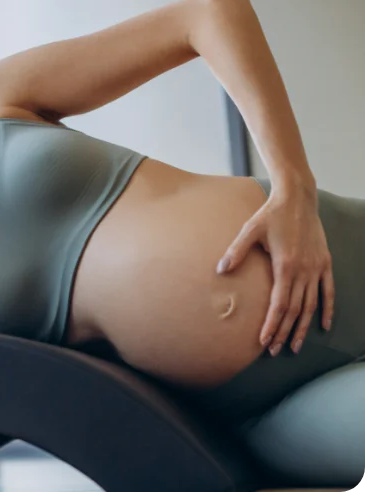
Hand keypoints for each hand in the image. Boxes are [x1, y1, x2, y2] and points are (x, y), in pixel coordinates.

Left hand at [217, 187, 333, 355]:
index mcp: (285, 265)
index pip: (279, 304)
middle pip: (294, 310)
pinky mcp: (325, 263)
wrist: (298, 198)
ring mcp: (317, 268)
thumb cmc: (270, 214)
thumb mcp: (249, 230)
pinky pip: (328, 291)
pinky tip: (322, 326)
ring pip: (311, 306)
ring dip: (302, 328)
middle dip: (284, 333)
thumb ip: (236, 252)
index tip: (263, 342)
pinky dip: (326, 309)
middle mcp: (304, 270)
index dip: (271, 325)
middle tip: (275, 351)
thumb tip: (220, 270)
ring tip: (294, 346)